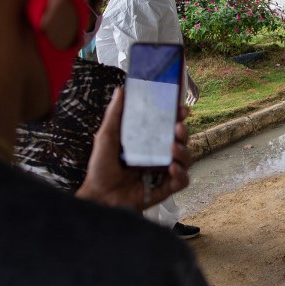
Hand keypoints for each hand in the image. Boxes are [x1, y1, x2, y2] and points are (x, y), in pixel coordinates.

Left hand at [76, 88, 193, 208]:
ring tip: (173, 149)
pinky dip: (181, 174)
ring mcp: (163, 172)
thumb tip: (121, 89)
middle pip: (181, 141)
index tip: (181, 109)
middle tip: (178, 128)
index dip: (178, 117)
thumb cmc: (101, 167)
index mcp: (148, 141)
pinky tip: (173, 169)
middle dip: (184, 133)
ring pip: (186, 160)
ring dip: (184, 152)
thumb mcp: (107, 136)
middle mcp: (159, 155)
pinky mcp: (165, 189)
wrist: (98, 196)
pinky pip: (182, 181)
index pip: (169, 126)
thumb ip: (115, 114)